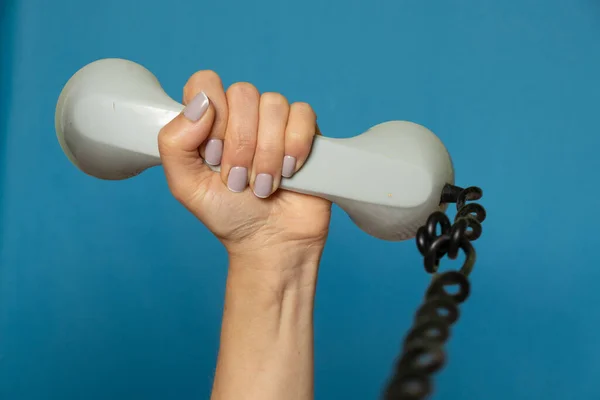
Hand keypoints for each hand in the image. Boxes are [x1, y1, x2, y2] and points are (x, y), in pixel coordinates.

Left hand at [158, 71, 331, 261]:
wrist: (271, 242)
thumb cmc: (228, 214)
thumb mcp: (186, 186)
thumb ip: (175, 142)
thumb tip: (201, 104)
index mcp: (210, 120)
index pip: (206, 83)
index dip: (211, 115)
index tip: (213, 154)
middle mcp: (243, 115)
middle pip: (243, 93)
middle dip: (241, 144)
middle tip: (238, 180)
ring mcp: (276, 121)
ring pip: (274, 104)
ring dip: (267, 153)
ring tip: (263, 185)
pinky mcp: (306, 131)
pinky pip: (303, 114)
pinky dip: (295, 145)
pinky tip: (290, 171)